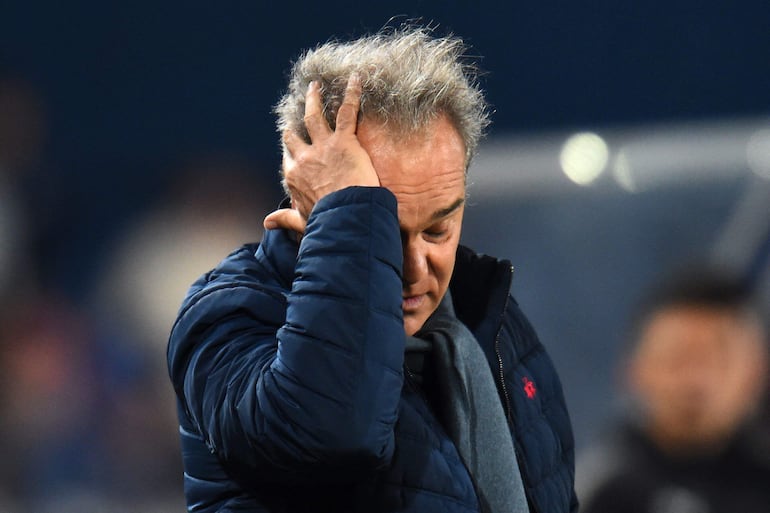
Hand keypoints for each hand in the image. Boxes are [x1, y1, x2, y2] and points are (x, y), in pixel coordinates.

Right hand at [264, 74, 379, 233]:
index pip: (288, 161)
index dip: (290, 154)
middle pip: (294, 137)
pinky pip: (347, 111)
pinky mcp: (345, 140)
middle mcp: (304, 157)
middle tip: (294, 117)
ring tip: (314, 88)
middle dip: (293, 127)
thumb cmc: (325, 221)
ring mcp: (323, 146)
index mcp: (294, 176)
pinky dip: (352, 94)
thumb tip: (266, 223)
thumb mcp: (301, 221)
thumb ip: (284, 219)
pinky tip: (356, 79)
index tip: (291, 148)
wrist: (345, 216)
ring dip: (313, 100)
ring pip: (314, 116)